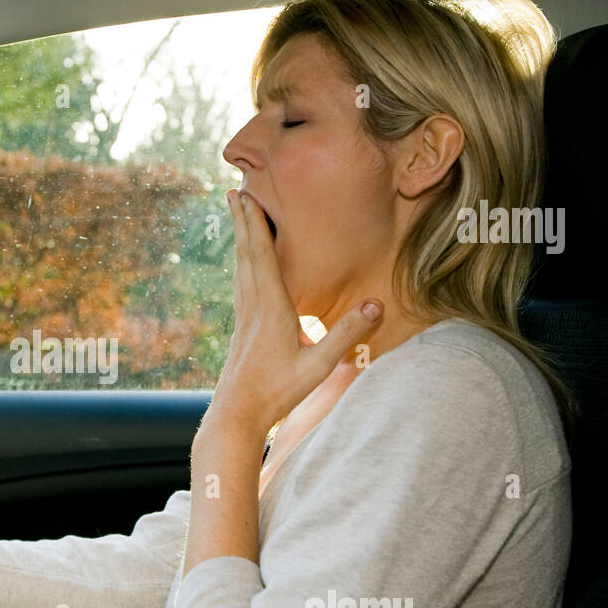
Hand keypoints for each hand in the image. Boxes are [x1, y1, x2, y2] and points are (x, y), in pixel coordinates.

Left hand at [210, 188, 383, 438]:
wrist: (236, 417)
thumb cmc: (276, 392)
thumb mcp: (318, 366)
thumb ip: (347, 335)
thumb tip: (377, 304)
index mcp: (270, 307)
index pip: (261, 255)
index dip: (253, 223)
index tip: (243, 194)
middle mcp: (253, 307)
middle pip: (245, 254)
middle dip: (241, 221)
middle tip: (231, 191)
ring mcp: (244, 318)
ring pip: (240, 269)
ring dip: (240, 240)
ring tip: (237, 218)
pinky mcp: (242, 331)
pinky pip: (241, 286)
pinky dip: (242, 265)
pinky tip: (244, 267)